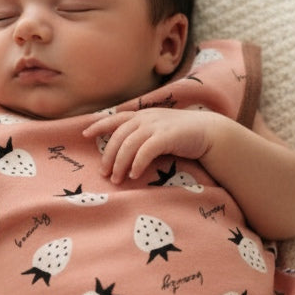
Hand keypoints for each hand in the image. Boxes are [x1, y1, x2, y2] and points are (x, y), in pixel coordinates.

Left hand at [83, 108, 218, 183]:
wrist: (210, 132)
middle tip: (104, 174)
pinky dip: (137, 163)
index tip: (84, 134)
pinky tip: (134, 175)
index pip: (116, 119)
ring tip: (117, 179)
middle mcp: (147, 118)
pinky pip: (146, 150)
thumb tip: (123, 152)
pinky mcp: (168, 136)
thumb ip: (142, 136)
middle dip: (109, 156)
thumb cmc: (183, 135)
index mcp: (143, 116)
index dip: (99, 125)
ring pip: (129, 145)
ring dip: (120, 163)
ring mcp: (157, 126)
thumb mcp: (158, 131)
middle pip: (119, 136)